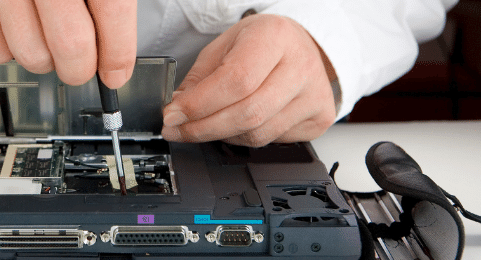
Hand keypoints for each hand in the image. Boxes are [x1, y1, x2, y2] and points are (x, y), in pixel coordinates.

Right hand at [0, 0, 136, 88]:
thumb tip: (110, 48)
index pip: (111, 11)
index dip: (117, 53)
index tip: (115, 72)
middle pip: (71, 44)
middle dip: (80, 68)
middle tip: (79, 66)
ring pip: (32, 56)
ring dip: (43, 58)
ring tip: (40, 34)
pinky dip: (6, 48)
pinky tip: (11, 24)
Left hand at [161, 14, 336, 146]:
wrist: (298, 45)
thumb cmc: (261, 43)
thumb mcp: (223, 47)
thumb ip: (199, 80)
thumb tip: (177, 112)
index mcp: (274, 37)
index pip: (235, 80)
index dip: (199, 105)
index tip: (172, 116)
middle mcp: (301, 65)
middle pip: (247, 114)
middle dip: (203, 128)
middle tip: (178, 130)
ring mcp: (315, 95)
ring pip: (257, 134)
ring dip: (221, 135)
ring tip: (205, 125)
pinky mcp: (319, 119)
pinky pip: (271, 142)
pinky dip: (244, 138)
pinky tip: (236, 124)